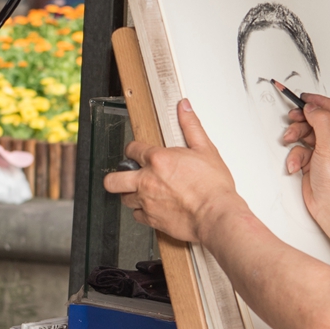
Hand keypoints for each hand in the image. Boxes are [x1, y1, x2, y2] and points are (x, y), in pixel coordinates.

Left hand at [101, 100, 241, 244]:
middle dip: (117, 176)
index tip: (137, 153)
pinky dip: (142, 212)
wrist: (216, 215)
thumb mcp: (206, 149)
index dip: (133, 150)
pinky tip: (151, 207)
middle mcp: (147, 181)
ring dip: (131, 194)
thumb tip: (185, 108)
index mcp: (158, 160)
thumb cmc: (213, 187)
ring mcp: (147, 201)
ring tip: (142, 191)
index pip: (131, 149)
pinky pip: (137, 215)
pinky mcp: (151, 220)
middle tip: (126, 175)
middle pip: (113, 179)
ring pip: (124, 198)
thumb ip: (191, 127)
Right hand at [279, 92, 329, 226]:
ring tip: (290, 140)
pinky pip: (301, 148)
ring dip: (296, 136)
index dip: (320, 102)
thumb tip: (313, 107)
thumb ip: (321, 123)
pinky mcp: (314, 160)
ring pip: (307, 132)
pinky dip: (296, 155)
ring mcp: (327, 150)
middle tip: (293, 117)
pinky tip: (296, 164)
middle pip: (319, 118)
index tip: (305, 99)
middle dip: (304, 119)